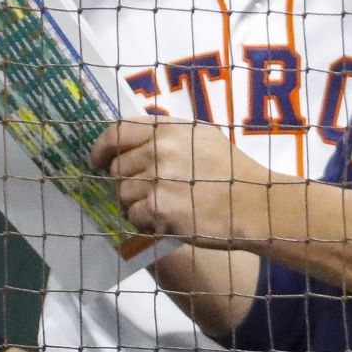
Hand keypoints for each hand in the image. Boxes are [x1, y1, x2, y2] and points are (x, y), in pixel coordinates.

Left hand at [91, 116, 277, 247]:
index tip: (96, 160)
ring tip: (162, 208)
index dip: (101, 147)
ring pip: (122, 194)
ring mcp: (158, 178)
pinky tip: (167, 220)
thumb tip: (133, 143)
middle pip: (117, 168)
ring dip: (135, 205)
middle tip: (148, 193)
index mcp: (169, 129)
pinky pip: (134, 216)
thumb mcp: (202, 138)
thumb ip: (168, 136)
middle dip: (126, 182)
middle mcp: (160, 149)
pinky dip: (145, 222)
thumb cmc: (232, 172)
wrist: (254, 204)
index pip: (118, 131)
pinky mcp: (159, 208)